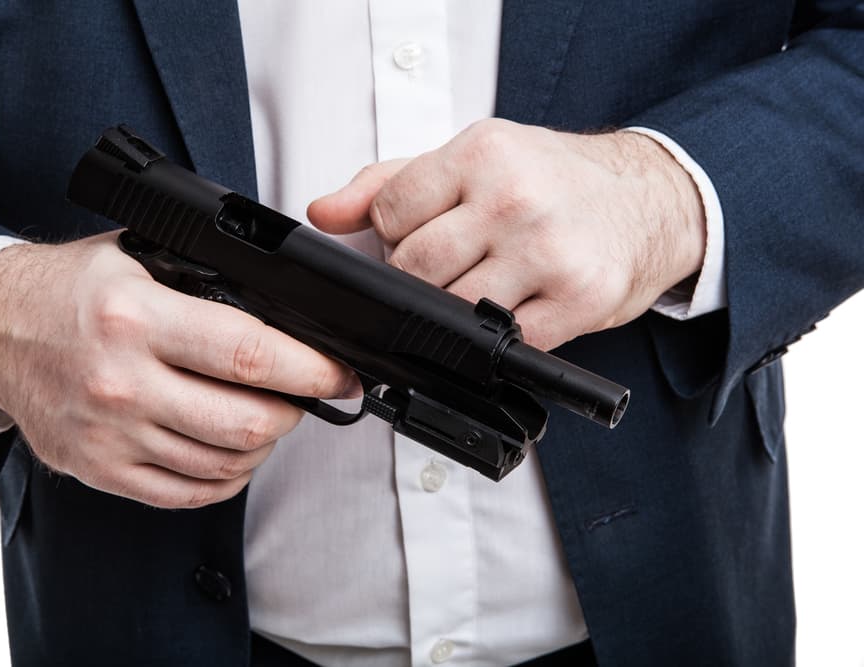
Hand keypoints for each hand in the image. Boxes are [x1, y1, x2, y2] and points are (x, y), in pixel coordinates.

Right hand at [0, 232, 357, 507]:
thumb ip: (205, 277)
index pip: (249, 355)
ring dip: (262, 444)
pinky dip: (226, 476)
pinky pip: (186, 493)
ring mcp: (110, 435)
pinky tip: (232, 452)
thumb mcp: (136, 255)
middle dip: (294, 412)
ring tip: (266, 417)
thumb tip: (285, 307)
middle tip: (303, 395)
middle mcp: (122, 382)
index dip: (311, 370)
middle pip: (245, 422)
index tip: (338, 375)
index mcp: (136, 318)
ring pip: (223, 463)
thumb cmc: (66, 290)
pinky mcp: (100, 469)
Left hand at [309, 119, 704, 350]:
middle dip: (418, 276)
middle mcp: (514, 199)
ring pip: (449, 311)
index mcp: (482, 153)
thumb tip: (322, 214)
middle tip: (452, 264)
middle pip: (412, 268)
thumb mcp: (473, 158)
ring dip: (453, 309)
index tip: (420, 233)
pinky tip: (513, 306)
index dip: (392, 234)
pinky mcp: (578, 300)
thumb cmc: (555, 179)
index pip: (388, 213)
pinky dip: (495, 336)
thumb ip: (388, 183)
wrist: (649, 200)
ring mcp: (547, 253)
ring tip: (483, 283)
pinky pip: (502, 342)